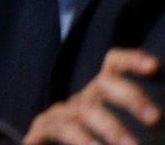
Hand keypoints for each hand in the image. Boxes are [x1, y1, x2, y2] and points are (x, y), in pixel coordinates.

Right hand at [26, 49, 160, 144]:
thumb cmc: (99, 140)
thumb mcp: (121, 132)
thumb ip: (140, 126)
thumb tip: (160, 121)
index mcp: (104, 95)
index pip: (115, 65)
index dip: (132, 60)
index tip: (154, 66)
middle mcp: (84, 99)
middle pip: (105, 84)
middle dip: (131, 96)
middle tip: (154, 117)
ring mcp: (63, 113)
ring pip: (87, 110)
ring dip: (111, 128)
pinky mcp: (44, 128)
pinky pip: (62, 129)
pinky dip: (81, 140)